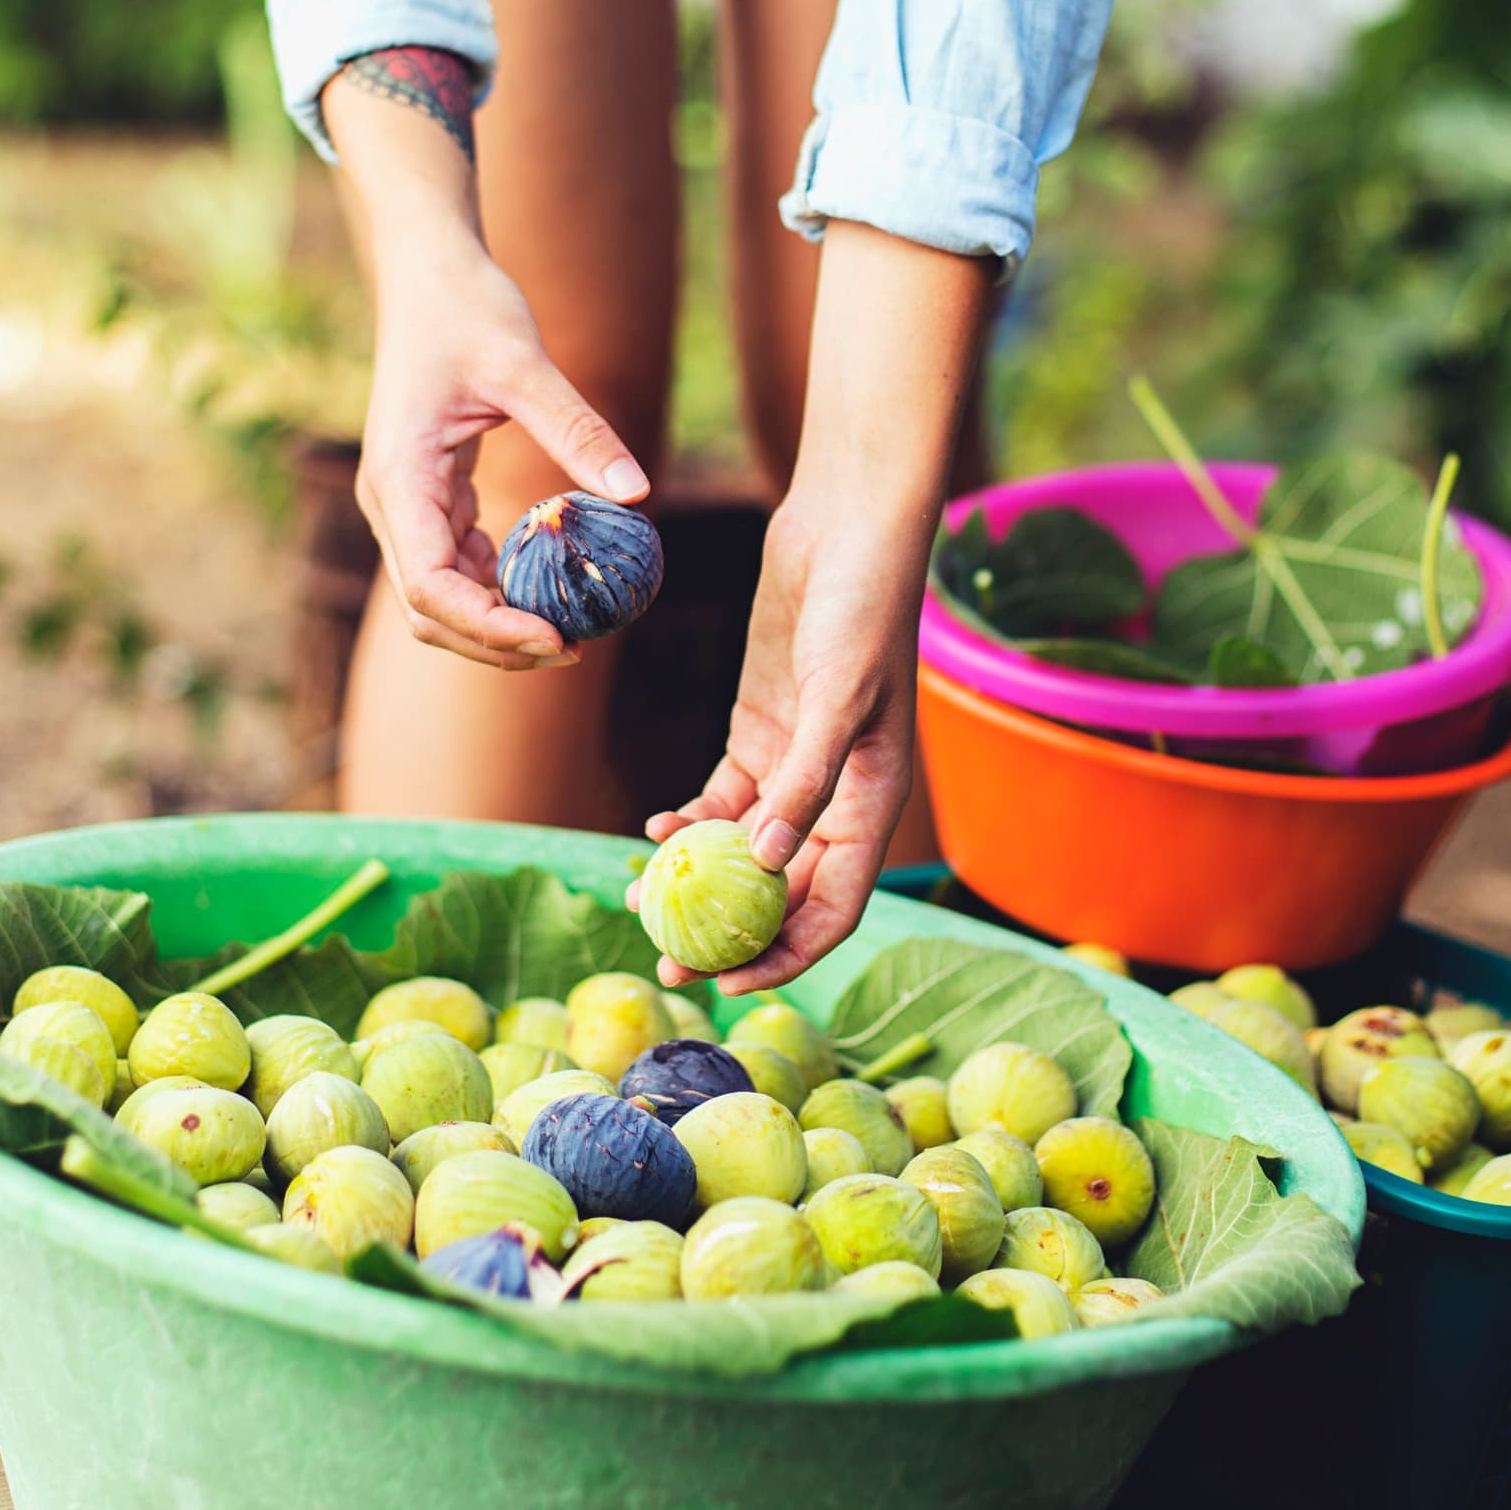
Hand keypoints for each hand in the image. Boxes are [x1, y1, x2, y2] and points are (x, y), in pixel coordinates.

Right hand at [326, 56, 648, 668]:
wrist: (427, 271)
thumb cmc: (466, 308)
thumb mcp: (526, 365)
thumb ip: (578, 431)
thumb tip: (636, 495)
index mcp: (400, 478)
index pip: (429, 585)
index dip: (488, 625)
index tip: (555, 636)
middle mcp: (392, 502)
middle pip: (430, 611)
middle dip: (495, 641)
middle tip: (577, 645)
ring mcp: (407, 503)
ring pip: (442, 595)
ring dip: (498, 621)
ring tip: (574, 626)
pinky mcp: (429, 494)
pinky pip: (458, 562)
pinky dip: (500, 585)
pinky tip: (552, 581)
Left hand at [637, 496, 927, 990]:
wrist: (847, 530)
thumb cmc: (862, 607)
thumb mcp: (839, 693)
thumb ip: (806, 777)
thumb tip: (768, 859)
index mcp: (872, 803)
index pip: (832, 907)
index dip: (785, 954)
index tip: (725, 979)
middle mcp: (836, 796)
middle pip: (781, 892)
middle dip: (727, 932)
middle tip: (665, 962)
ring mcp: (795, 765)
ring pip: (742, 850)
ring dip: (696, 883)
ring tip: (639, 904)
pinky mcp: (760, 731)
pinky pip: (721, 801)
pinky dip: (689, 823)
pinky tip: (654, 832)